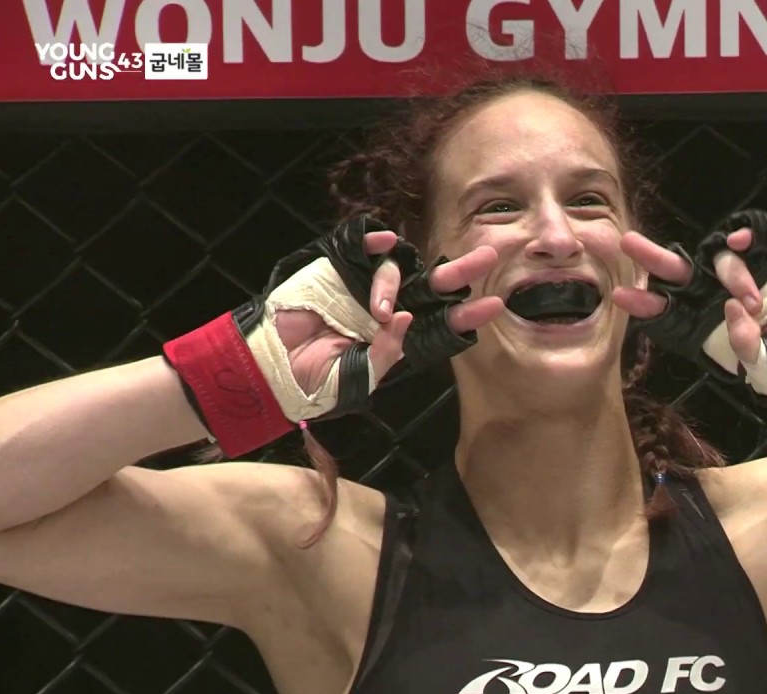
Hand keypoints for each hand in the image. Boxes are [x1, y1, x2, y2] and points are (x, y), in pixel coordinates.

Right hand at [277, 229, 503, 392]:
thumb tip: (406, 319)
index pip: (442, 322)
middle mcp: (390, 307)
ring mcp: (365, 285)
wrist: (272, 365)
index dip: (467, 314)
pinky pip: (364, 244)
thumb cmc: (316, 380)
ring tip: (377, 311)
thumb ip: (384, 354)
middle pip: (434, 285)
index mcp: (400, 336)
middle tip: (490, 255)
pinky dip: (376, 239)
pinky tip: (385, 241)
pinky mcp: (339, 266)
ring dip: (393, 283)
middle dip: (462, 270)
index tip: (495, 305)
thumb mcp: (357, 379)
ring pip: (398, 268)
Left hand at [612, 228, 766, 363]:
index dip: (645, 306)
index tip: (620, 296)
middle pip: (677, 274)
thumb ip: (748, 350)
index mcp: (708, 330)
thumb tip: (733, 313)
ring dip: (730, 274)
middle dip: (652, 258)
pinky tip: (742, 241)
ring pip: (716, 257)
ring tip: (755, 303)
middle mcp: (718, 299)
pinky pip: (751, 234)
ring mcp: (743, 275)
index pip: (668, 316)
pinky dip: (744, 233)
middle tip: (627, 242)